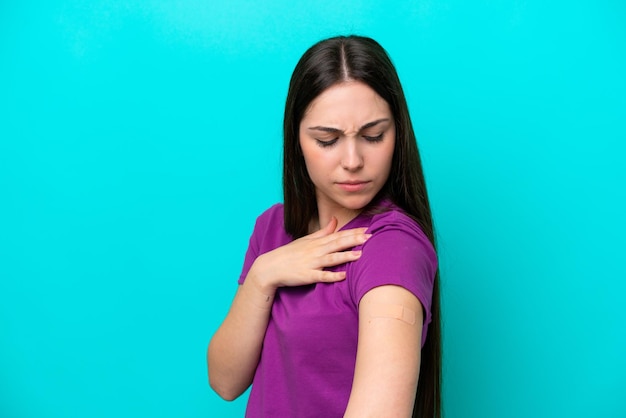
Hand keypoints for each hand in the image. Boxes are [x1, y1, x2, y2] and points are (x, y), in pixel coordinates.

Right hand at [248, 217, 369, 291]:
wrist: (271, 266)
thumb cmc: (290, 253)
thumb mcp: (307, 239)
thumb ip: (323, 231)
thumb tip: (335, 220)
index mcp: (317, 242)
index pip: (338, 235)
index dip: (353, 232)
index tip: (367, 229)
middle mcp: (316, 251)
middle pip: (337, 244)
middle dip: (353, 240)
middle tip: (369, 237)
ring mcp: (311, 263)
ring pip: (331, 259)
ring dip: (345, 256)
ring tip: (360, 254)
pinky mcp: (307, 276)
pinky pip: (321, 276)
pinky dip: (332, 276)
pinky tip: (343, 276)